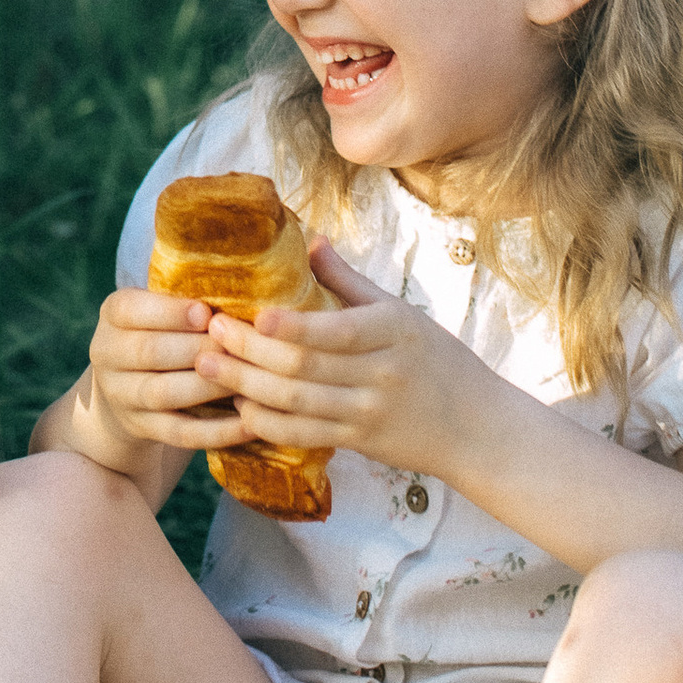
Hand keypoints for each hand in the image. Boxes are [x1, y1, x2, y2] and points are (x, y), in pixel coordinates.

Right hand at [84, 280, 251, 451]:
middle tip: (240, 346)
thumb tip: (242, 293)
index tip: (207, 313)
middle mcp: (107, 353)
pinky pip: (181, 433)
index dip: (170, 312)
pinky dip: (217, 431)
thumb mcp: (159, 308)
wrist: (126, 386)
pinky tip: (249, 424)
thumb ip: (188, 300)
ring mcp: (121, 395)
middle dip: (199, 348)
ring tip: (247, 380)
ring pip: (165, 393)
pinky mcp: (141, 427)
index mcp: (113, 315)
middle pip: (151, 352)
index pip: (132, 310)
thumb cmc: (161, 331)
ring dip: (210, 387)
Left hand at [193, 238, 466, 474]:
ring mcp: (369, 412)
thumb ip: (350, 281)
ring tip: (208, 368)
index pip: (335, 330)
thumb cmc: (437, 360)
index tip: (251, 314)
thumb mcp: (401, 312)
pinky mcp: (360, 443)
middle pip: (305, 366)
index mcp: (392, 331)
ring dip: (247, 386)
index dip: (290, 326)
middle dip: (250, 351)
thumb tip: (310, 240)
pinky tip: (240, 407)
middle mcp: (381, 373)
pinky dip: (268, 422)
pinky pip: (305, 434)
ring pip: (298, 403)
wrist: (475, 426)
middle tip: (210, 334)